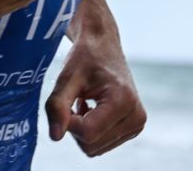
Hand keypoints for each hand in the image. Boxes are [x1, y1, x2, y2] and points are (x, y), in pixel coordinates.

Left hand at [45, 32, 145, 156]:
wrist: (102, 44)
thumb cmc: (85, 56)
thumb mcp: (67, 77)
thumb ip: (57, 106)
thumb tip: (55, 136)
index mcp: (124, 100)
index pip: (87, 132)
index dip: (68, 121)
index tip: (66, 99)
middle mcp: (136, 116)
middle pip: (91, 144)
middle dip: (76, 126)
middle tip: (76, 98)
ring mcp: (136, 124)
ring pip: (94, 148)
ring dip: (82, 128)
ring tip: (85, 101)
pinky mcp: (132, 128)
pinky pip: (100, 144)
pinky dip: (90, 130)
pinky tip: (92, 108)